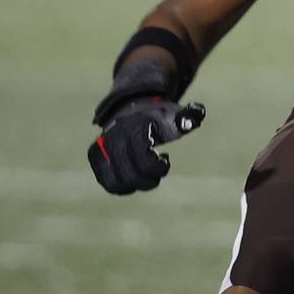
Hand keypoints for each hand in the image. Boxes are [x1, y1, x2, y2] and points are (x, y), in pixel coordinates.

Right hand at [88, 98, 205, 194]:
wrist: (132, 107)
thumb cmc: (158, 117)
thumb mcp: (174, 115)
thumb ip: (187, 118)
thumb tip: (198, 113)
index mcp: (135, 129)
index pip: (145, 161)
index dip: (159, 168)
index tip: (165, 159)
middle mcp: (115, 138)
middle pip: (131, 176)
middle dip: (149, 179)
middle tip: (158, 169)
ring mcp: (102, 147)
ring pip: (117, 183)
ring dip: (135, 184)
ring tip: (145, 176)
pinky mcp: (96, 156)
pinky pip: (107, 183)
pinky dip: (122, 186)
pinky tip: (133, 178)